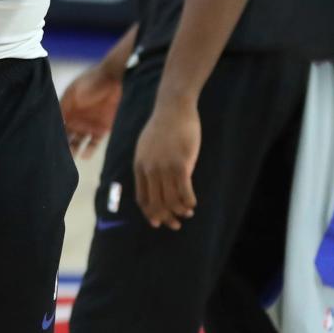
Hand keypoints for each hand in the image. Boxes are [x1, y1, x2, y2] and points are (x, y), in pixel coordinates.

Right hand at [61, 62, 122, 158]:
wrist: (116, 78)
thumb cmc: (92, 81)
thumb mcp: (75, 92)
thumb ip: (64, 105)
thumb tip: (52, 118)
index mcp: (67, 107)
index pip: (57, 123)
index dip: (52, 132)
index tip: (46, 142)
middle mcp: (76, 118)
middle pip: (66, 134)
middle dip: (61, 144)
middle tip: (56, 155)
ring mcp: (89, 124)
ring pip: (78, 141)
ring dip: (74, 149)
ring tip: (70, 158)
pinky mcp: (102, 128)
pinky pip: (94, 143)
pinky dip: (89, 150)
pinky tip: (84, 156)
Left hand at [133, 101, 199, 229]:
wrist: (173, 108)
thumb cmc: (163, 127)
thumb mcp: (147, 147)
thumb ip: (148, 165)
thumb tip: (154, 185)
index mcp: (139, 166)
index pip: (142, 199)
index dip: (151, 214)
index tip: (159, 222)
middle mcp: (149, 169)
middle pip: (156, 204)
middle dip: (166, 218)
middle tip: (176, 224)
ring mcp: (165, 167)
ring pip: (171, 201)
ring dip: (180, 211)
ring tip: (188, 212)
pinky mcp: (181, 164)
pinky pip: (185, 192)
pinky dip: (189, 202)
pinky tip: (193, 203)